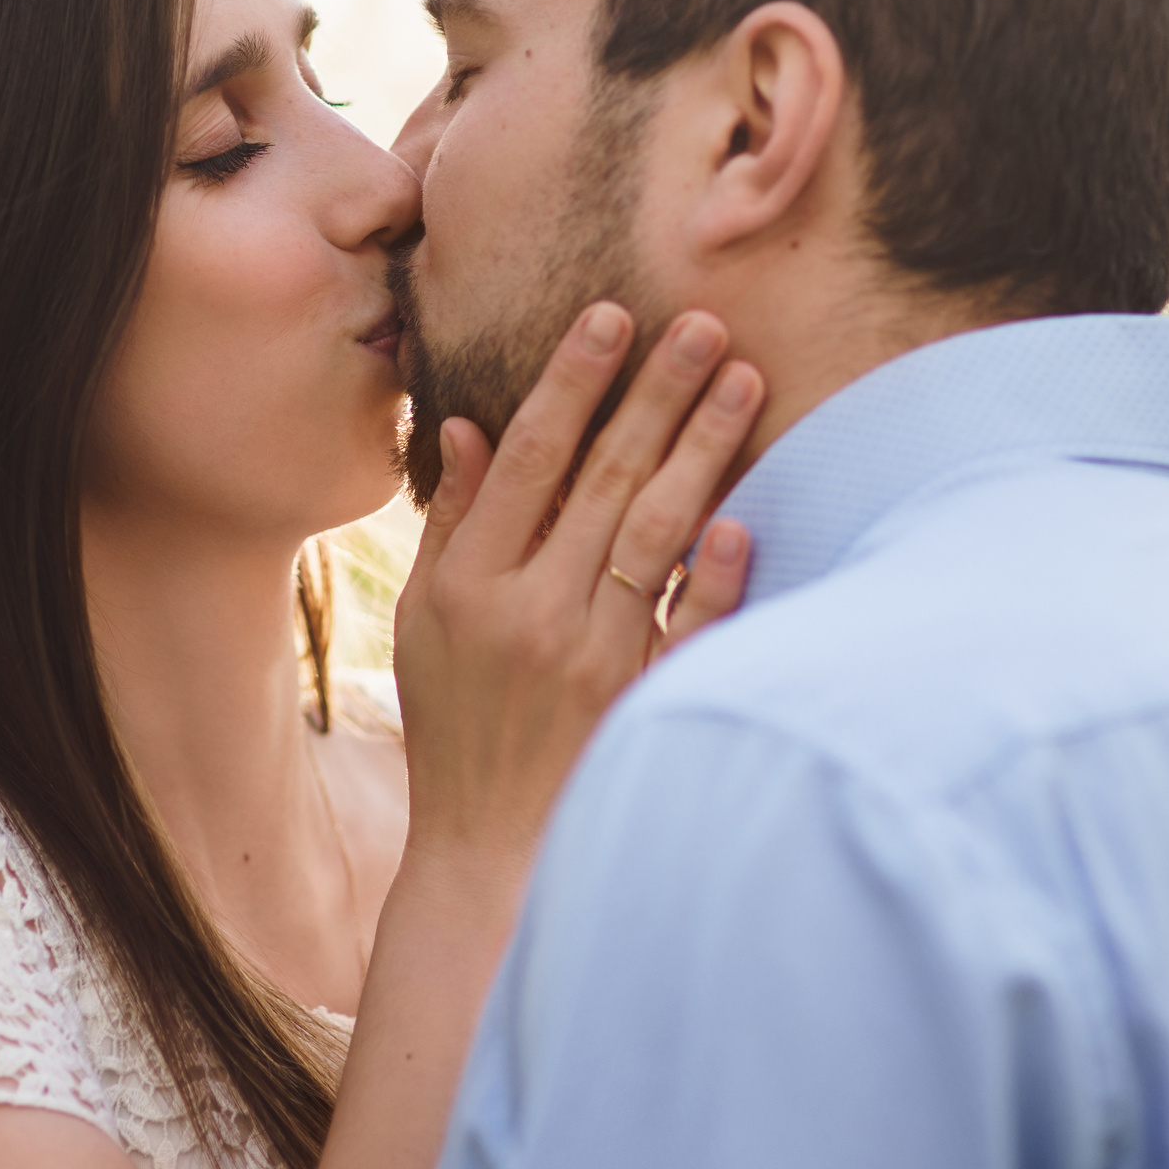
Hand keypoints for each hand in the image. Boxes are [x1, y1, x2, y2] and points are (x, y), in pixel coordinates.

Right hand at [392, 302, 760, 872]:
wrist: (490, 850)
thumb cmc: (456, 722)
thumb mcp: (425, 620)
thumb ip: (453, 521)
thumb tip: (470, 423)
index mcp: (472, 583)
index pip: (528, 458)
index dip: (571, 383)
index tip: (612, 317)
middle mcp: (532, 612)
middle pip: (604, 480)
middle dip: (656, 394)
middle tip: (706, 324)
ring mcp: (592, 659)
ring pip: (655, 534)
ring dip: (701, 451)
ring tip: (743, 381)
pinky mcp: (640, 701)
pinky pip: (687, 629)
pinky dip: (715, 577)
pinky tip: (743, 519)